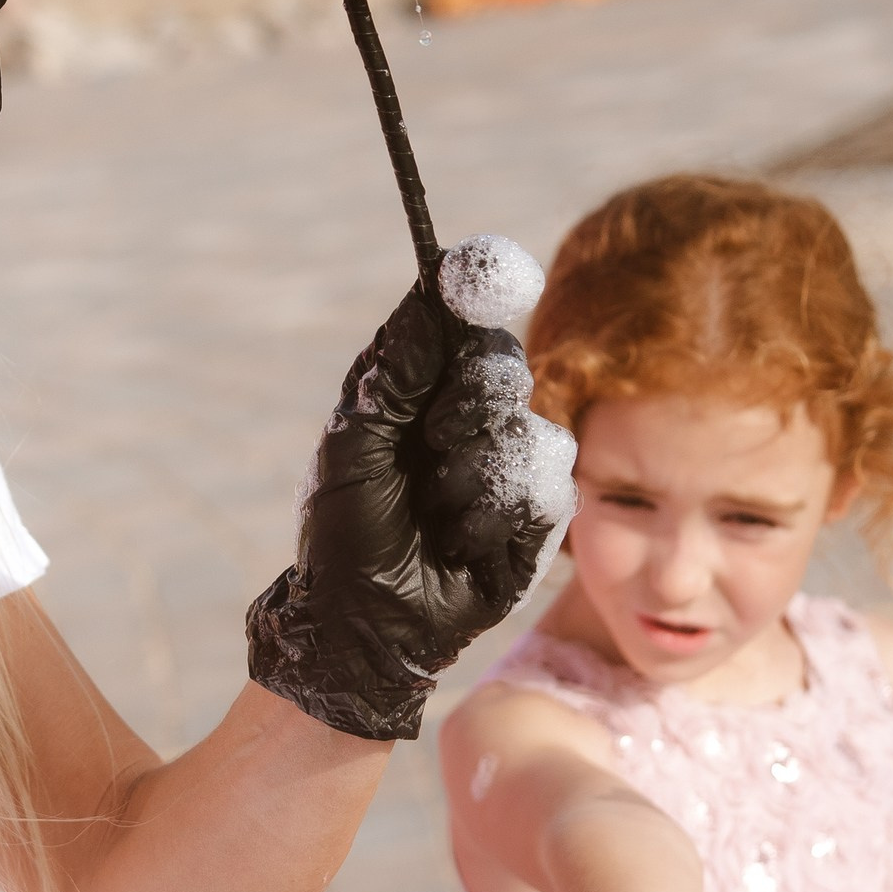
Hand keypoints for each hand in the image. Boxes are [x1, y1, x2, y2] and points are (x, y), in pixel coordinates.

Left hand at [245, 266, 576, 738]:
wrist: (363, 621)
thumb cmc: (347, 528)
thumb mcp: (358, 438)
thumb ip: (398, 366)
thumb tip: (436, 285)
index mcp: (425, 394)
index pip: (467, 326)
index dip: (483, 290)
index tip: (497, 270)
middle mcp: (472, 422)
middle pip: (503, 368)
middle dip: (469, 402)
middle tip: (432, 443)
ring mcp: (510, 470)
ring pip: (528, 428)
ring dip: (476, 468)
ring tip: (439, 508)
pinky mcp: (537, 521)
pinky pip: (545, 489)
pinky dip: (499, 512)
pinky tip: (465, 539)